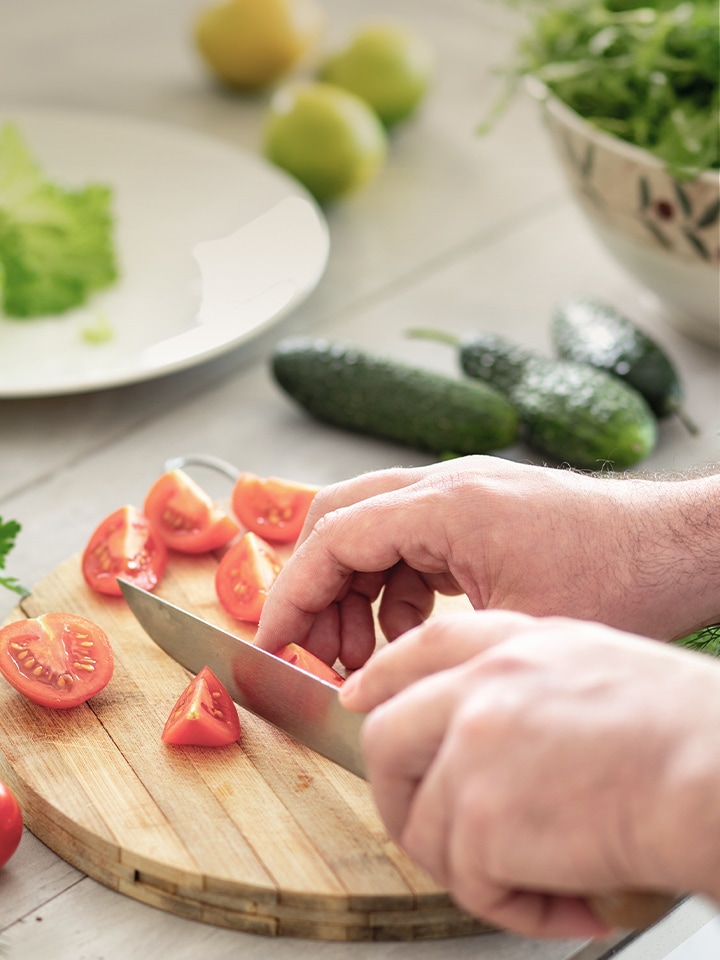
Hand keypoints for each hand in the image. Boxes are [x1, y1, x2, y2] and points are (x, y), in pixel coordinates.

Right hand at [255, 456, 719, 667]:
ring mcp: (461, 493)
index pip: (332, 536)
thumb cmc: (619, 579)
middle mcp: (444, 486)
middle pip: (338, 520)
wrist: (679, 547)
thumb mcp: (510, 627)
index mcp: (446, 503)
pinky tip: (406, 630)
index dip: (291, 594)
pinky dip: (392, 587)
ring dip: (353, 590)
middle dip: (315, 588)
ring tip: (359, 653)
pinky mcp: (477, 511)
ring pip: (369, 530)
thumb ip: (423, 646)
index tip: (271, 643)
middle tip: (316, 653)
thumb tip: (361, 682)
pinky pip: (408, 542)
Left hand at [339, 610, 719, 937]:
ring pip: (423, 824)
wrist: (716, 771)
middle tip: (440, 833)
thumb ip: (524, 683)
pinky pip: (469, 881)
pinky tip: (568, 899)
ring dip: (473, 868)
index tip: (362, 702)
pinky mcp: (483, 818)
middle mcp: (482, 688)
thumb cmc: (684, 729)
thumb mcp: (594, 666)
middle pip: (388, 738)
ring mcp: (474, 748)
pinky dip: (514, 906)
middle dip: (399, 795)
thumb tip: (480, 728)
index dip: (383, 679)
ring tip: (537, 880)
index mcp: (513, 647)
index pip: (420, 650)